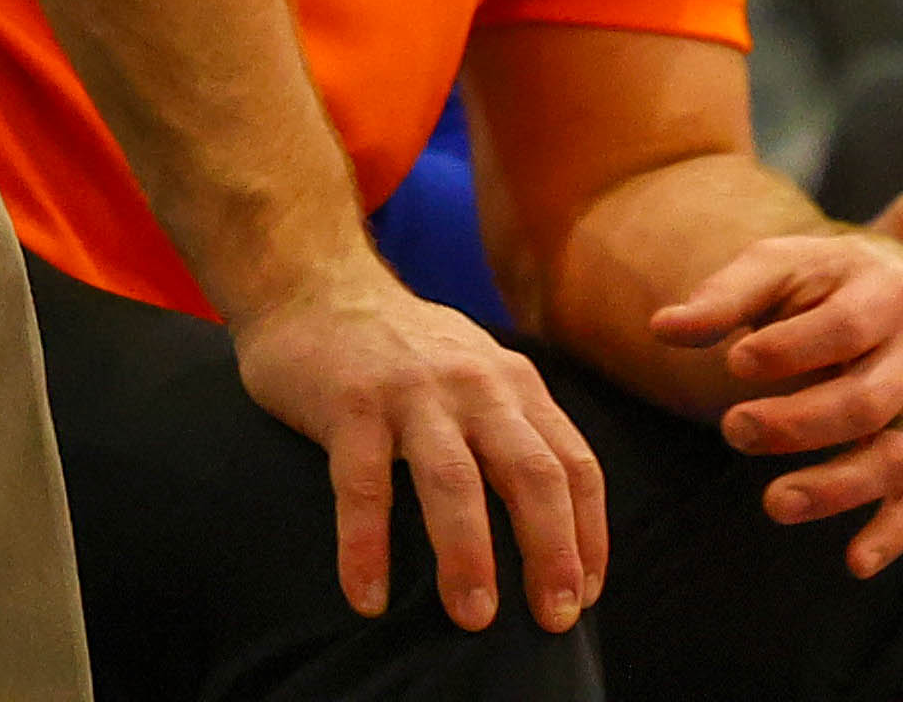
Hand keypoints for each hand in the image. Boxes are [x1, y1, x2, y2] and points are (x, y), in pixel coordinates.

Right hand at [225, 264, 605, 634]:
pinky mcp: (349, 402)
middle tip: (554, 620)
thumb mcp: (476, 373)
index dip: (589, 536)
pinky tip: (367, 598)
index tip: (584, 597)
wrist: (313, 283)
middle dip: (551, 551)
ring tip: (474, 618)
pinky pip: (362, 484)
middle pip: (531, 473)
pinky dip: (365, 546)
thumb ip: (513, 431)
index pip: (574, 466)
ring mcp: (411, 391)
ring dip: (469, 554)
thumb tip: (555, 535)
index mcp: (514, 384)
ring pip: (454, 479)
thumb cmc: (402, 351)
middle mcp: (474, 384)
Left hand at [647, 228, 902, 575]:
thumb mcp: (777, 266)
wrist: (900, 291)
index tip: (734, 362)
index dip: (790, 349)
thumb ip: (724, 297)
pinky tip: (854, 562)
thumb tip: (661, 328)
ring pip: (896, 458)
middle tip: (733, 429)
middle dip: (798, 424)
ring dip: (836, 488)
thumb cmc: (822, 280)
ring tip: (773, 504)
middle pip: (867, 401)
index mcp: (887, 293)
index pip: (844, 328)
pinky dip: (893, 534)